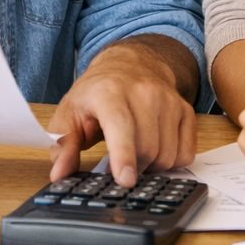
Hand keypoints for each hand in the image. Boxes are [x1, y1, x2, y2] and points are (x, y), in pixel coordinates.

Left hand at [47, 42, 196, 186]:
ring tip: (135, 153)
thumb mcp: (69, 113)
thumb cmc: (96, 93)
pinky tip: (155, 149)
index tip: (125, 180)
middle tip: (118, 164)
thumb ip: (63, 146)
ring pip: (167, 155)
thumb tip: (59, 175)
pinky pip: (185, 154)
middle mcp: (144, 92)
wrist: (130, 64)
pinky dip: (170, 161)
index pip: (120, 126)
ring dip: (151, 166)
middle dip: (132, 168)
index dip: (123, 156)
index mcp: (110, 92)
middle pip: (146, 149)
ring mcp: (169, 100)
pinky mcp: (185, 110)